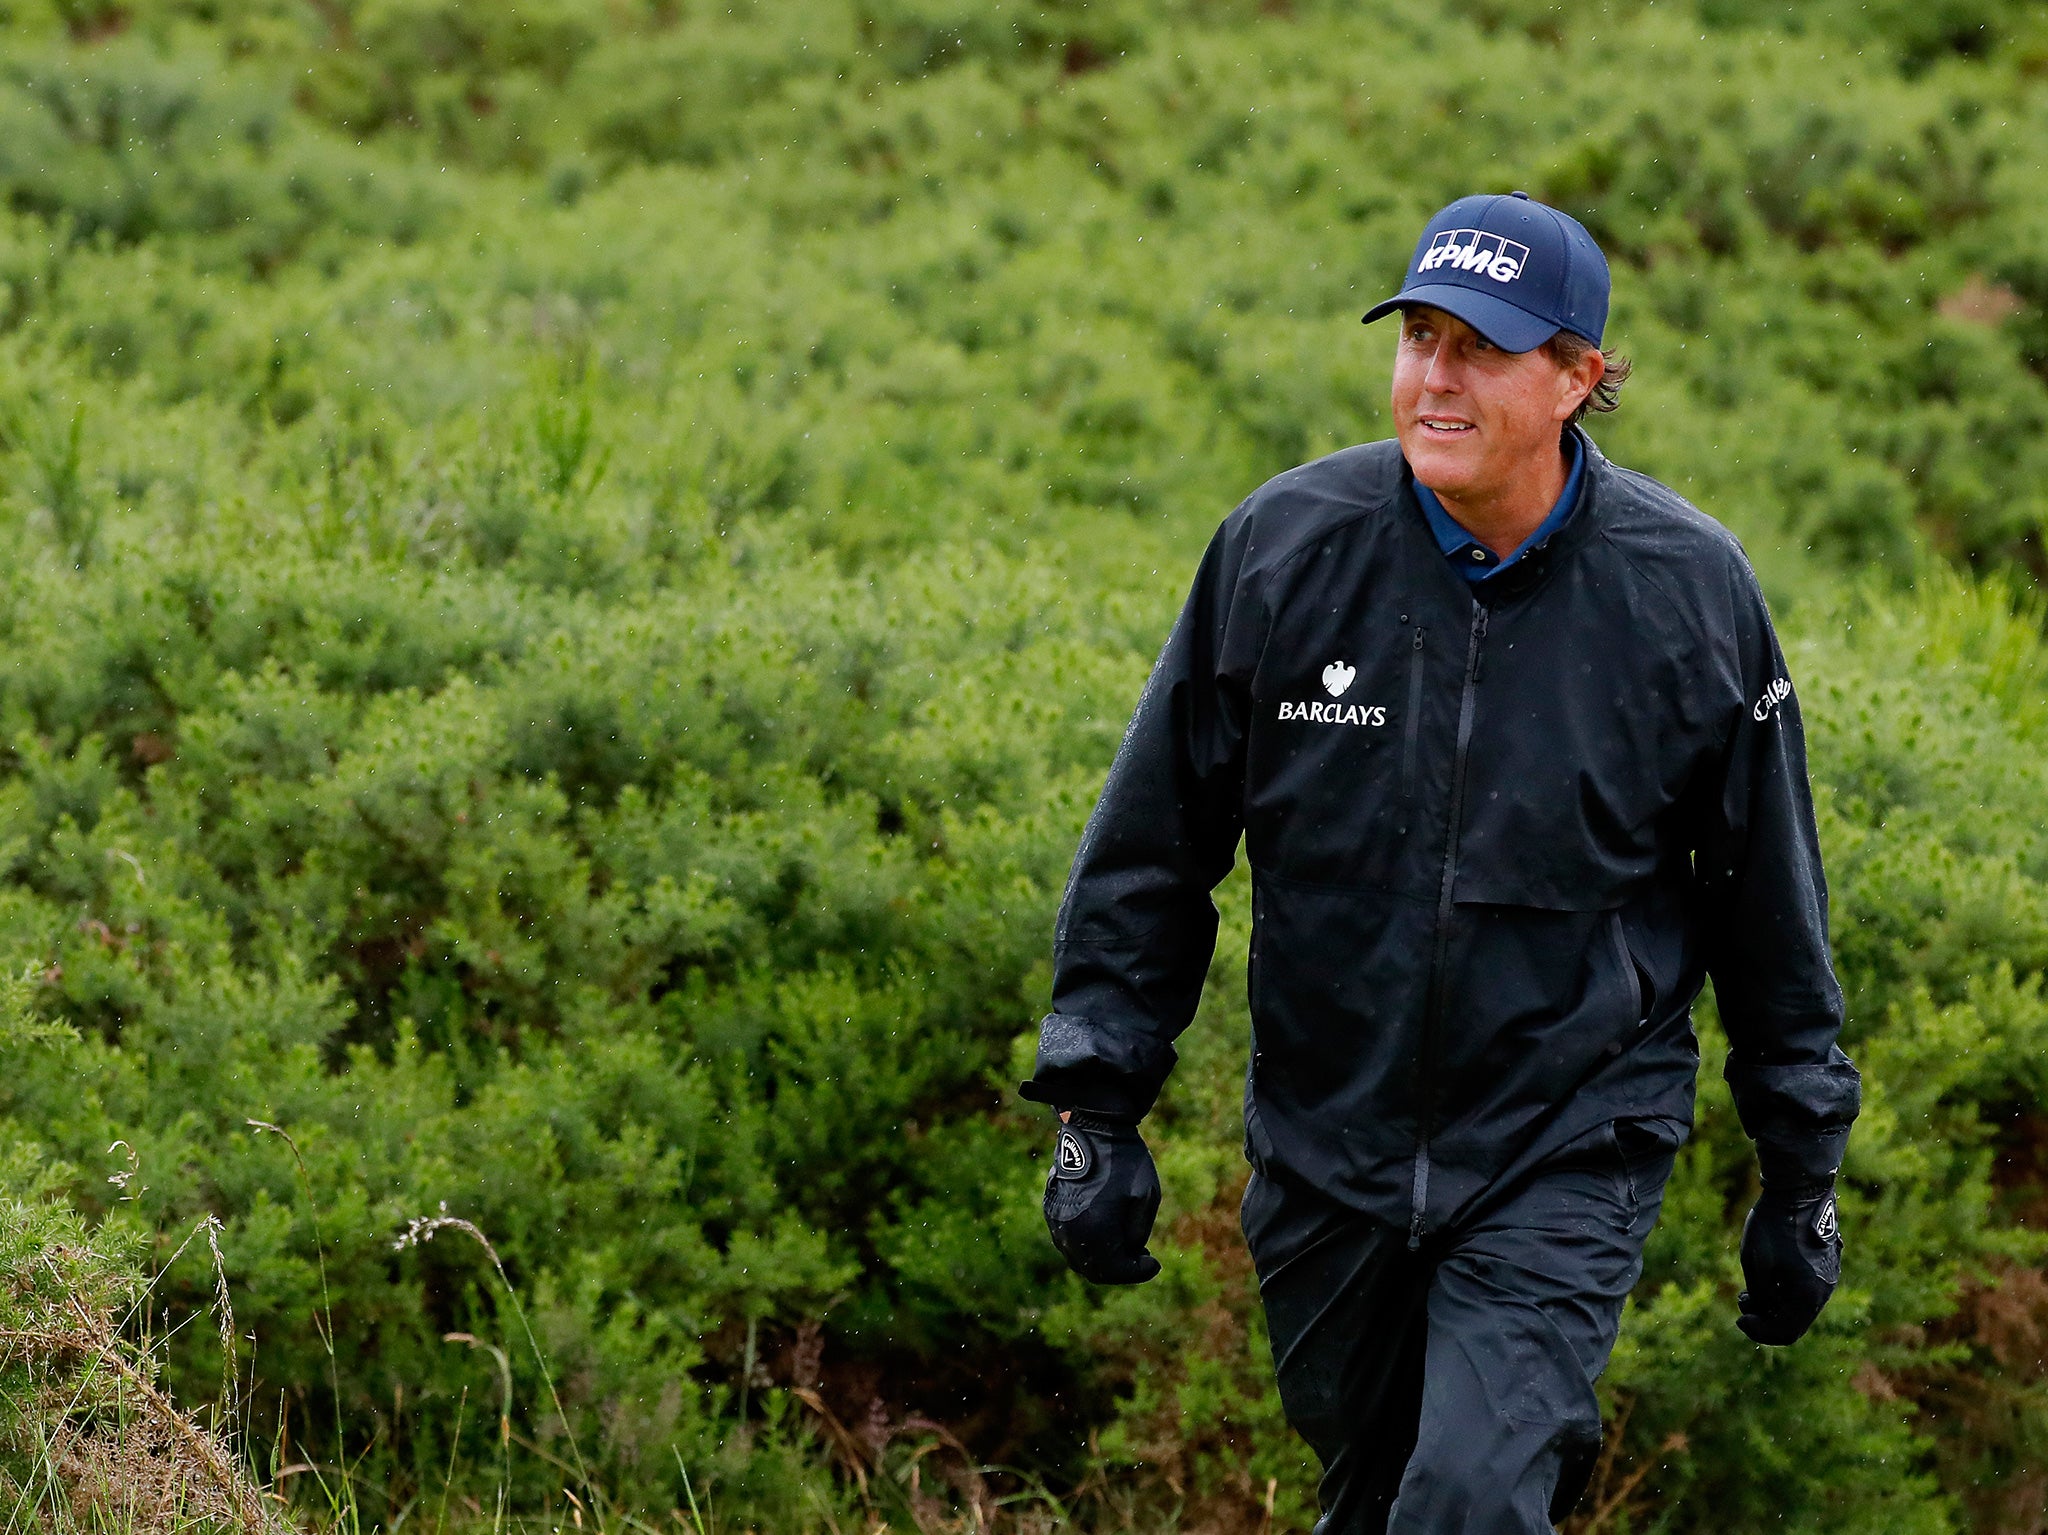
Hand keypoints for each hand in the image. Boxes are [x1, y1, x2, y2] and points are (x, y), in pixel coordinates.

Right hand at [1043, 1110, 1161, 1284]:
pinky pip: (1068, 1241)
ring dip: (1101, 1260)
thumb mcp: (1146, 1198)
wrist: (1094, 1128)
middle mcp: (1071, 1232)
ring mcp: (1056, 1221)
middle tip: (1140, 1259)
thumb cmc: (1125, 1160)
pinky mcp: (1050, 1210)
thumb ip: (1137, 1234)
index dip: (1138, 1272)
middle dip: (1120, 1270)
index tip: (1155, 1263)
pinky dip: (1086, 1246)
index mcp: (1096, 1231)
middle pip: (1094, 1271)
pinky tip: (1105, 1234)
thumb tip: (1131, 1253)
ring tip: (1125, 1248)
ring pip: (1078, 1258)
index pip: (1115, 1270)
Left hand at [1737, 1182, 1840, 1344]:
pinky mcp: (1826, 1264)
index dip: (1759, 1332)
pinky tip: (1767, 1275)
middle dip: (1765, 1317)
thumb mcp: (1756, 1263)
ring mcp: (1828, 1277)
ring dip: (1773, 1304)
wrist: (1800, 1189)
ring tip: (1749, 1289)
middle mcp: (1824, 1291)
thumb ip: (1759, 1295)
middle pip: (1793, 1322)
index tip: (1738, 1318)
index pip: (1785, 1332)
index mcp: (1808, 1296)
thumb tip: (1761, 1312)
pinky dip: (1785, 1290)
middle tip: (1742, 1299)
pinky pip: (1804, 1289)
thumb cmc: (1775, 1224)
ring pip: (1799, 1306)